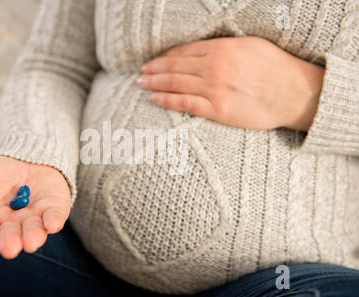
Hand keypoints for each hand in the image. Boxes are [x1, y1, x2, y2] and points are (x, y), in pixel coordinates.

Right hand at [0, 155, 70, 258]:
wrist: (26, 157)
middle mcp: (13, 225)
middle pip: (11, 236)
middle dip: (9, 242)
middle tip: (9, 248)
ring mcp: (35, 218)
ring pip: (34, 231)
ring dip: (32, 236)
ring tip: (30, 243)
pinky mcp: (54, 209)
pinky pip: (55, 216)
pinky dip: (54, 221)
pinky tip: (52, 225)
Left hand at [138, 36, 324, 130]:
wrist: (295, 93)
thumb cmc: (276, 68)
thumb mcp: (251, 46)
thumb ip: (226, 47)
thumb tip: (208, 48)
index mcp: (221, 48)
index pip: (184, 51)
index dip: (166, 56)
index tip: (155, 60)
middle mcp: (213, 66)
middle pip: (175, 66)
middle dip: (154, 69)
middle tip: (141, 72)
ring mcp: (213, 88)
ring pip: (175, 83)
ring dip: (155, 83)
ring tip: (141, 84)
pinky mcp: (217, 109)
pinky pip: (184, 103)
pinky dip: (167, 100)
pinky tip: (154, 99)